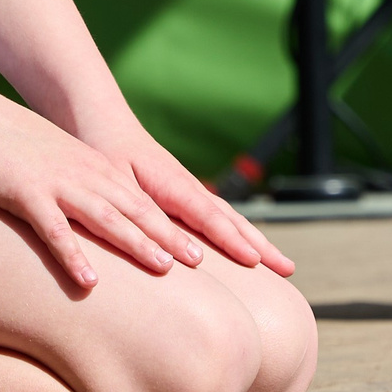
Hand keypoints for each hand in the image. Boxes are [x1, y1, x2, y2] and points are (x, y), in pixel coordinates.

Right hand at [0, 105, 208, 289]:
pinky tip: (89, 282)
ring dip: (135, 241)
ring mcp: (56, 182)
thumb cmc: (7, 142)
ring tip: (163, 267)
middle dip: (169, 235)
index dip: (171, 223)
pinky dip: (73, 255)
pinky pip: (54, 230)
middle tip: (201, 261)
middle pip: (133, 208)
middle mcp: (82, 174)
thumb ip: (77, 181)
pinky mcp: (26, 193)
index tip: (200, 245)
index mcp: (91, 167)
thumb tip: (94, 209)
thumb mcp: (54, 159)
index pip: (140, 199)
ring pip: (105, 216)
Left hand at [84, 118, 295, 278]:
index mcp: (173, 184)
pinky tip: (243, 248)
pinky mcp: (180, 194)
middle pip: (230, 219)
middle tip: (288, 270)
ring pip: (227, 217)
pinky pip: (214, 217)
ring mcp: (187, 190)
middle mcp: (187, 187)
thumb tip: (171, 246)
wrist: (102, 121)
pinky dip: (234, 233)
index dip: (231, 240)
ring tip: (281, 265)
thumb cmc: (104, 151)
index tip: (255, 261)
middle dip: (259, 245)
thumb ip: (142, 213)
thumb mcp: (117, 183)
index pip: (209, 217)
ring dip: (254, 240)